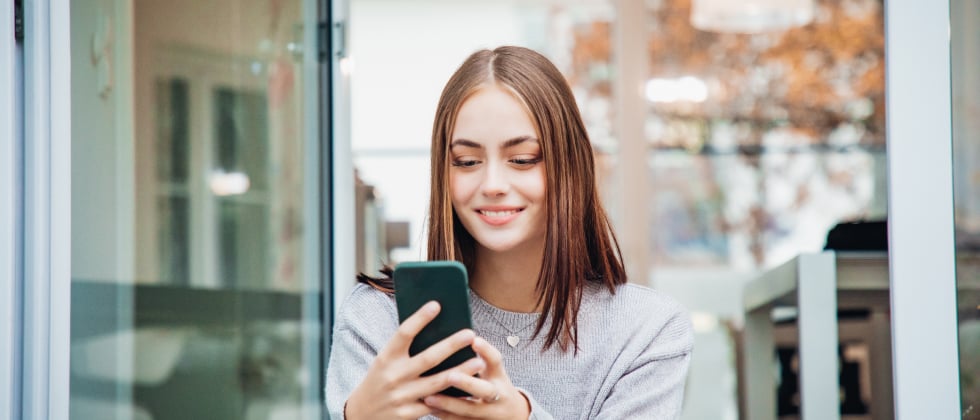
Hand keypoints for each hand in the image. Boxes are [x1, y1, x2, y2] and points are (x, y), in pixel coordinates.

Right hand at [345, 301, 486, 419]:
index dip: (419, 318)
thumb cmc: (380, 380)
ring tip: (478, 362)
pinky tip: (469, 389)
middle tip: (470, 334)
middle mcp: (394, 376)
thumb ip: (405, 348)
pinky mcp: (408, 413)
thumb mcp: (385, 361)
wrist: (362, 414)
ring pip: (437, 383)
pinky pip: (436, 404)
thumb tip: (435, 327)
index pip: (404, 333)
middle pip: (427, 358)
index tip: (436, 305)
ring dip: (460, 372)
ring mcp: (401, 396)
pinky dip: (453, 397)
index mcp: (386, 358)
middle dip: (451, 345)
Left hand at [422, 336, 531, 419]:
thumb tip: (448, 338)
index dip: (487, 350)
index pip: (496, 361)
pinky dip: (444, 415)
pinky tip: (428, 408)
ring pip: (469, 410)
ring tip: (428, 397)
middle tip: (450, 375)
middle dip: (468, 383)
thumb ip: (476, 359)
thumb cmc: (493, 384)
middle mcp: (497, 395)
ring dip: (449, 404)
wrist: (511, 415)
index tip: (474, 339)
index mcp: (499, 376)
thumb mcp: (491, 371)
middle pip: (485, 390)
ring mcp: (489, 412)